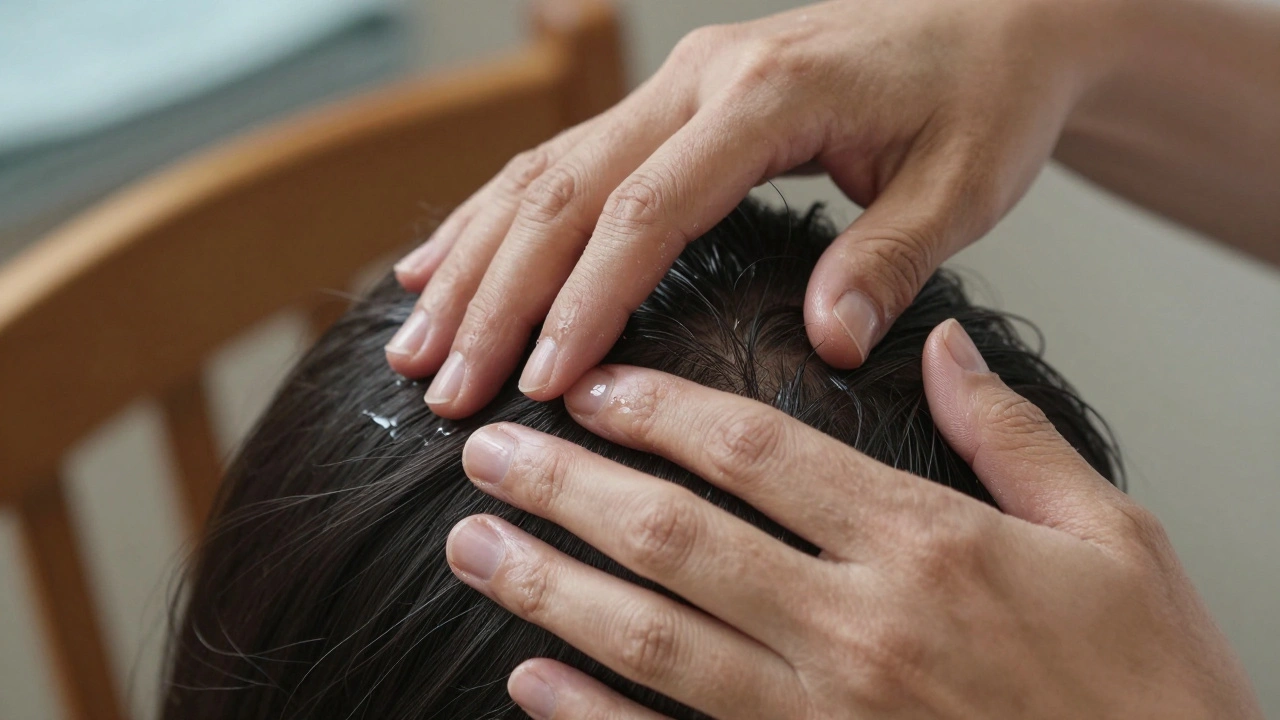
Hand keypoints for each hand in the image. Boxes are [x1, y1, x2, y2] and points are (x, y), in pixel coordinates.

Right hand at [385, 0, 1126, 417]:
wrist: (993, 20)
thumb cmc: (983, 99)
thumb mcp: (964, 183)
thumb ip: (891, 257)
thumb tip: (827, 342)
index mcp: (768, 95)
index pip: (648, 207)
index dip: (584, 298)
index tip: (540, 384)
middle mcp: (699, 79)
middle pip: (567, 190)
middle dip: (496, 295)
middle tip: (443, 386)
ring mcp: (675, 85)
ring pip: (543, 173)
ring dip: (473, 259)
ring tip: (416, 344)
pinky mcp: (669, 103)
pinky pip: (561, 160)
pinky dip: (494, 217)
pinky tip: (442, 264)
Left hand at [445, 320, 1260, 718]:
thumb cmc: (1149, 685)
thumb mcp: (1115, 538)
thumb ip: (1012, 435)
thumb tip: (942, 343)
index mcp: (925, 547)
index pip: (758, 454)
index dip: (660, 412)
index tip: (591, 385)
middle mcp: (856, 628)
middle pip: (676, 538)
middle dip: (567, 487)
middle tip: (487, 450)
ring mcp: (822, 718)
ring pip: (654, 639)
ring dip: (551, 588)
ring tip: (474, 545)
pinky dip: (595, 717)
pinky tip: (532, 680)